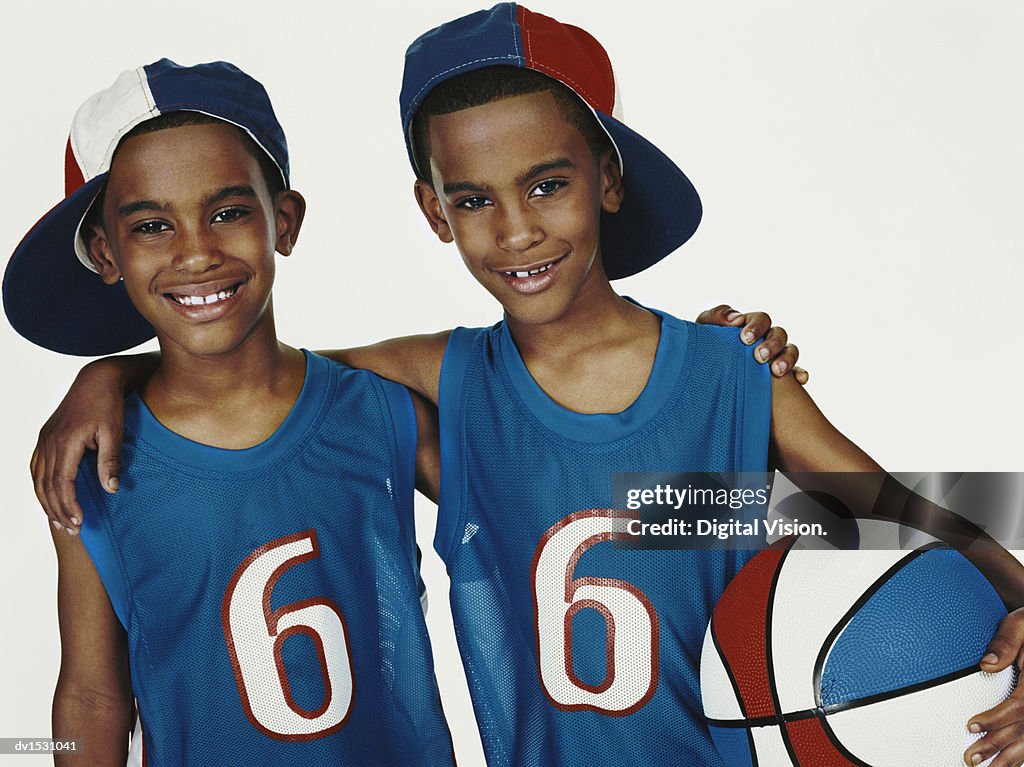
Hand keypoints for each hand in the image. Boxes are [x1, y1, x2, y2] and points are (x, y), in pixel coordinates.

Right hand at [30, 362, 126, 533]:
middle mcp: (49, 442)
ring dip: (48, 502)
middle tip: (73, 531)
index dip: (69, 506)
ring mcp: (44, 439)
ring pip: (38, 479)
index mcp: (65, 442)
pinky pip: (37, 468)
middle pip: (47, 486)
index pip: (62, 483)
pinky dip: (41, 487)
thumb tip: (110, 490)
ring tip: (60, 523)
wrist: (96, 379)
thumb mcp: (114, 433)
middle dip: (59, 510)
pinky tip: (49, 499)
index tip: (80, 523)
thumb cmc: (109, 405)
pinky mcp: (45, 437)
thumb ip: (110, 461)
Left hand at [695, 304, 807, 383]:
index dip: (756, 327)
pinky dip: (800, 374)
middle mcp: (767, 339)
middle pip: (779, 334)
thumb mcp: (705, 330)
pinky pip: (798, 373)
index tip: (744, 338)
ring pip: (791, 351)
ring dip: (787, 358)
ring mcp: (776, 357)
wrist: (703, 374)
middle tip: (759, 356)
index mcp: (751, 326)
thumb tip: (737, 318)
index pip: (762, 319)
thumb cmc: (705, 348)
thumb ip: (716, 317)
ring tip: (776, 371)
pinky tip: (800, 380)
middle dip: (771, 344)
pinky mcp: (782, 377)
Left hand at [964, 608, 1023, 765]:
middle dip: (998, 746)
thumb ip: (1005, 643)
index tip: (971, 725)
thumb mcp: (1020, 625)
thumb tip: (987, 664)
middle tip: (972, 758)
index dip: (996, 719)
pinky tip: (1009, 763)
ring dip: (1011, 757)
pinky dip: (1023, 752)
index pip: (1020, 705)